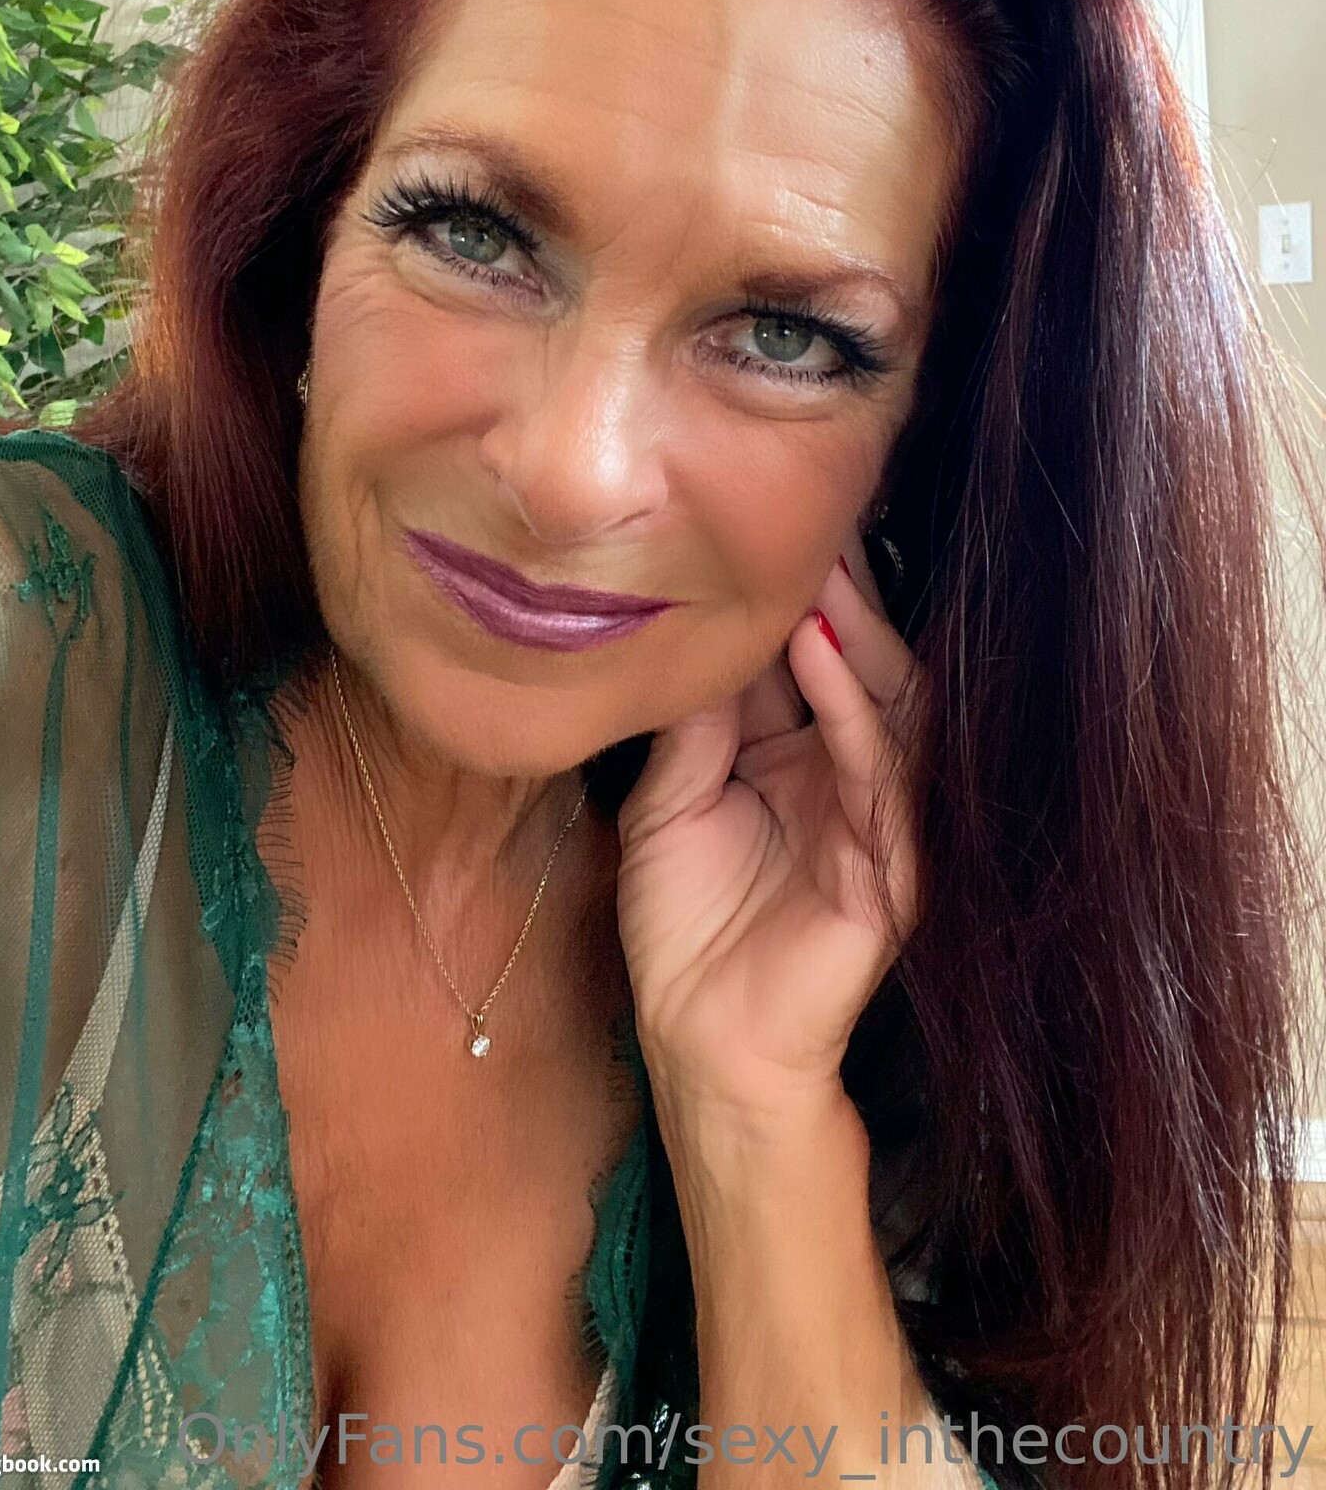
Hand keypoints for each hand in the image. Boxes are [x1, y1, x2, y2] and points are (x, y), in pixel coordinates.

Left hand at [615, 525, 925, 1126]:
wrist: (703, 1040)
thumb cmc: (684, 927)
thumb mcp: (669, 805)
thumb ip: (696, 727)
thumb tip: (704, 632)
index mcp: (793, 759)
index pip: (803, 666)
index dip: (789, 602)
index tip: (770, 527)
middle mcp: (843, 777)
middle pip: (857, 670)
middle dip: (840, 598)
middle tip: (817, 521)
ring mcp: (875, 818)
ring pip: (885, 706)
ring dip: (855, 635)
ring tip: (822, 567)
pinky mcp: (892, 865)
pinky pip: (878, 772)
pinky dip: (851, 708)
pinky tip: (821, 651)